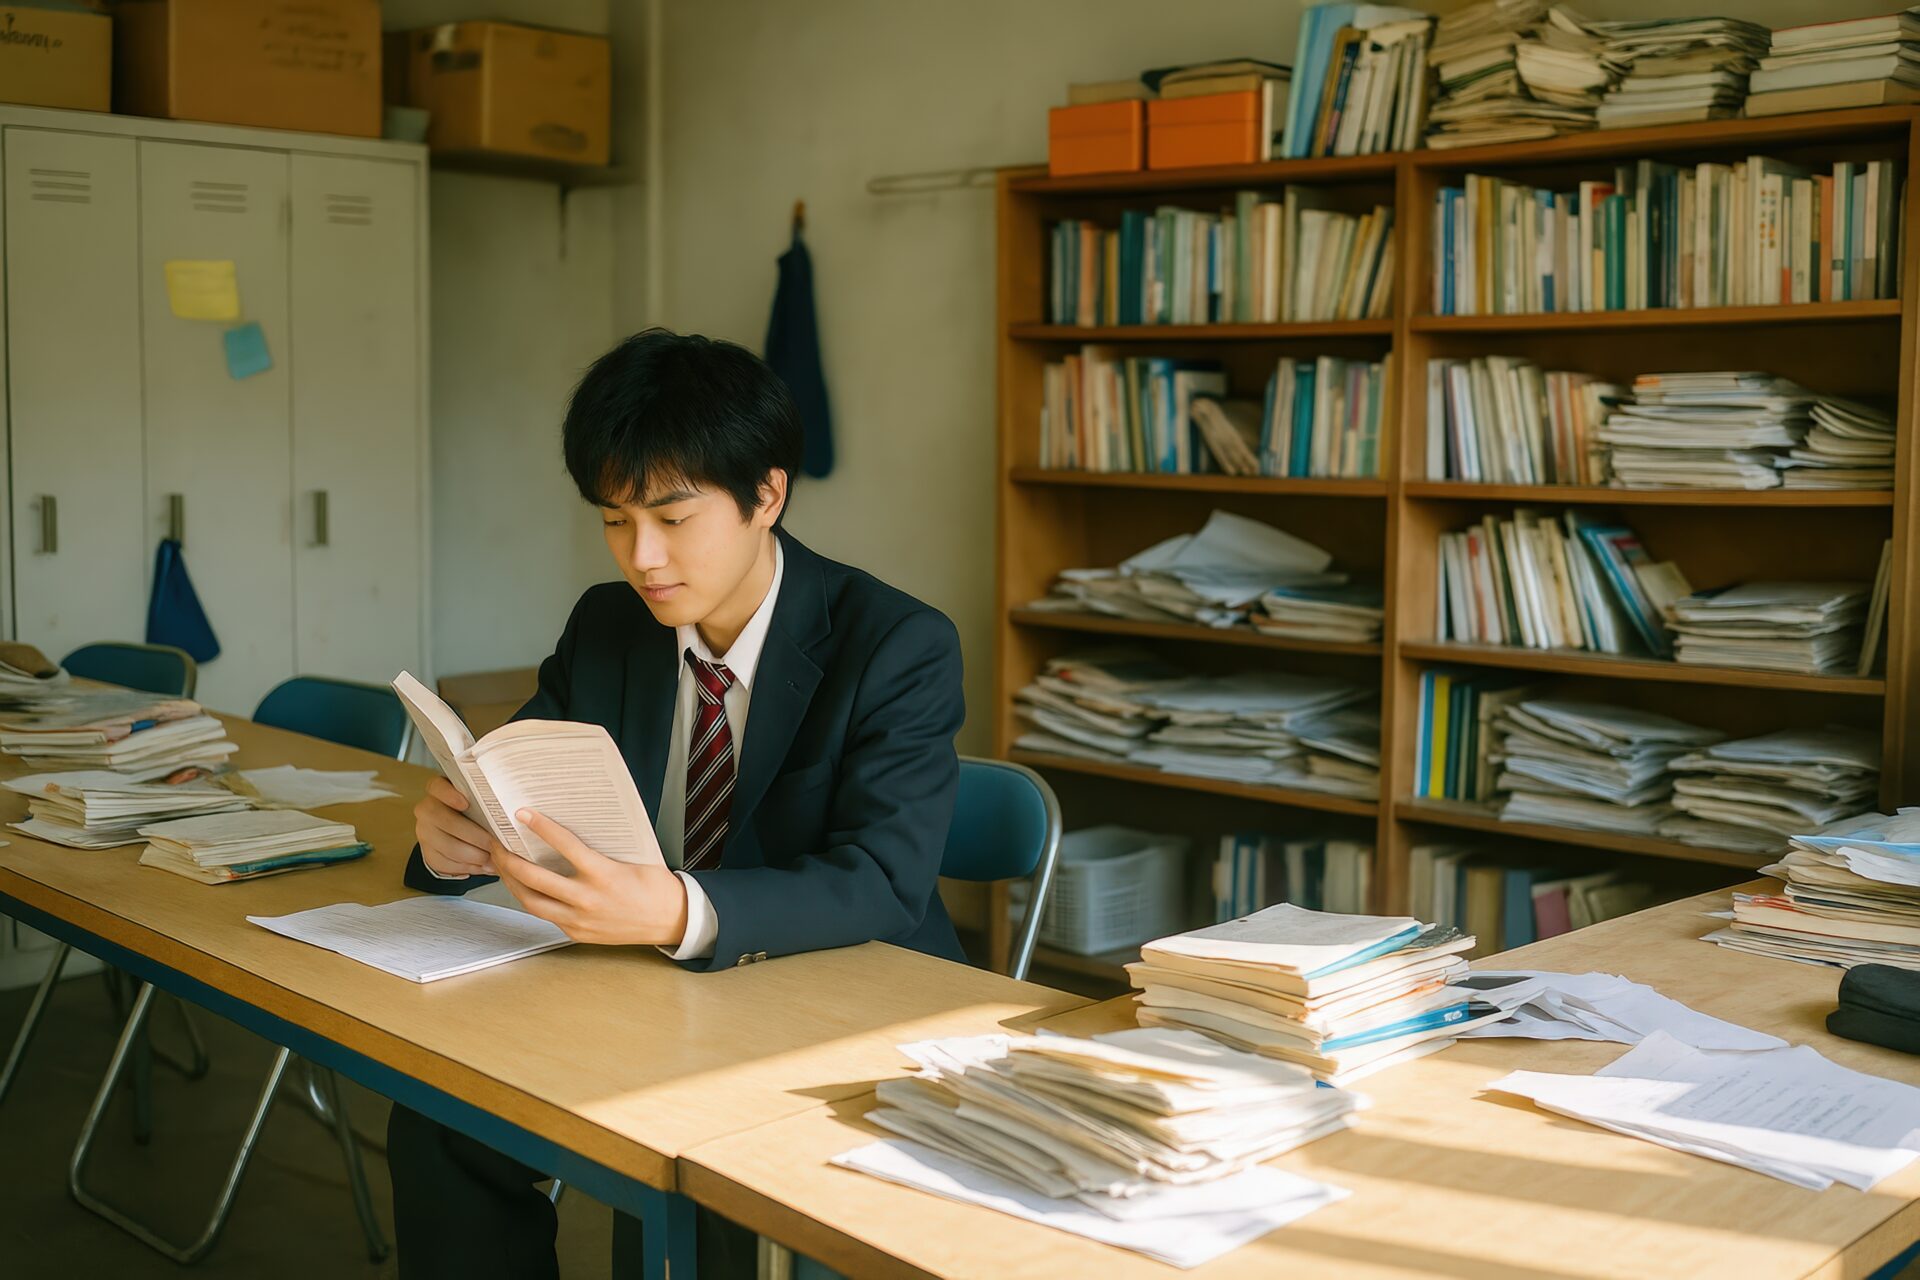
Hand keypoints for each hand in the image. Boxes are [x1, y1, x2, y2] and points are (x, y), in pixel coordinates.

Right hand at [413, 777, 496, 877]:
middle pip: (448, 822)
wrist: (456, 829)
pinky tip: (481, 866)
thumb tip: (515, 813)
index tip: (466, 803)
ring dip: (474, 856)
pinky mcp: (427, 852)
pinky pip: (445, 864)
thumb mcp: (479, 799)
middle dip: (476, 836)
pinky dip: (466, 867)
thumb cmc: (474, 810)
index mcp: (438, 790)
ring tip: (492, 859)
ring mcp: (424, 832)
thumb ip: (488, 801)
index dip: (450, 795)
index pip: (438, 787)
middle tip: (495, 844)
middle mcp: (426, 809)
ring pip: (448, 847)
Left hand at [490, 809, 690, 946]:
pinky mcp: (577, 933)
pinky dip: (530, 899)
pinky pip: (545, 915)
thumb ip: (601, 848)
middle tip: (496, 843)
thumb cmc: (655, 886)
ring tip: (501, 866)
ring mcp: (579, 920)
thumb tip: (573, 827)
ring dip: (511, 882)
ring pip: (531, 901)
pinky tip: (523, 887)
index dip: (541, 828)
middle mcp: (587, 899)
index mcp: (604, 875)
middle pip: (534, 878)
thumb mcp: (633, 859)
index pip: (565, 846)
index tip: (522, 813)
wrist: (671, 921)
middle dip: (509, 859)